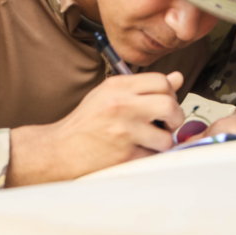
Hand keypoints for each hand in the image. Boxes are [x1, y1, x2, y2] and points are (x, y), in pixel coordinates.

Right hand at [6, 72, 184, 186]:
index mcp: (118, 86)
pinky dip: (152, 156)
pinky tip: (139, 152)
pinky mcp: (125, 156)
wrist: (59, 150)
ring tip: (152, 140)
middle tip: (167, 123)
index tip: (165, 102)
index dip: (170, 93)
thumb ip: (143, 86)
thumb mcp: (109, 94)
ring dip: (165, 141)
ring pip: (167, 136)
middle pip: (170, 105)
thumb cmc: (85, 123)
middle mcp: (122, 105)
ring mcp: (124, 131)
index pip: (162, 81)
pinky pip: (154, 156)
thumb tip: (176, 78)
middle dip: (175, 117)